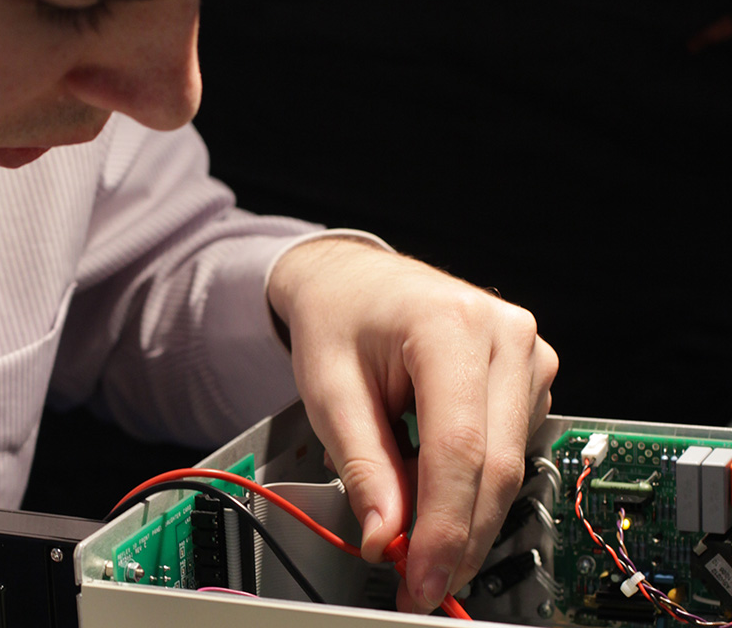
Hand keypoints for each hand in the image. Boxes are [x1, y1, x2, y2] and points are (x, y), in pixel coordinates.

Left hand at [267, 236, 556, 612]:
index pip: (459, 448)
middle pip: (496, 466)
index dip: (443, 526)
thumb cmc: (339, 319)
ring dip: (463, 513)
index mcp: (451, 325)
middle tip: (420, 582)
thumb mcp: (329, 390)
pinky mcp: (531, 376)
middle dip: (458, 537)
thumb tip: (389, 538)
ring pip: (509, 466)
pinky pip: (511, 449)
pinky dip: (472, 484)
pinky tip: (432, 485)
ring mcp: (529, 354)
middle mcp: (505, 335)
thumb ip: (363, 466)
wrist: (354, 279)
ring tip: (409, 522)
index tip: (421, 575)